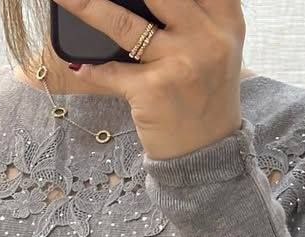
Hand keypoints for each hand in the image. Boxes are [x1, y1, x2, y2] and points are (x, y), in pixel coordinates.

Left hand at [51, 0, 244, 160]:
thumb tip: (140, 0)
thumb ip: (196, 14)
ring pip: (124, 26)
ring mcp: (180, 64)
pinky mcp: (154, 91)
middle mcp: (206, 38)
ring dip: (88, 8)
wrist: (207, 153)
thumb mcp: (217, 49)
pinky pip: (113, 72)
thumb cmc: (205, 96)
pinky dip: (93, 69)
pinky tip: (79, 65)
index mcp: (225, 20)